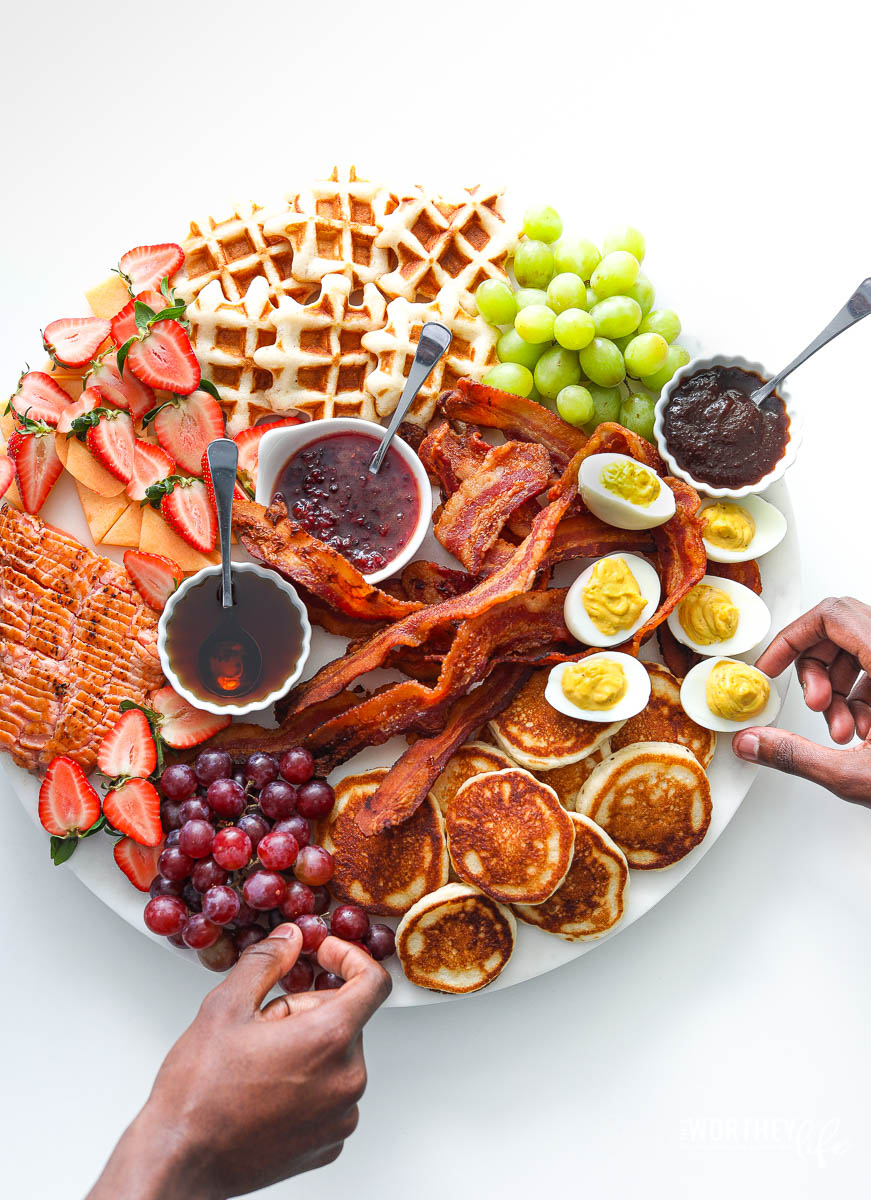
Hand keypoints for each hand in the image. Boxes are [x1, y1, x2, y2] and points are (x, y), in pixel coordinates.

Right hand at [88, 924, 390, 1199]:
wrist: (179, 1161)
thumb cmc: (198, 1092)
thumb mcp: (225, 1006)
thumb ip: (267, 961)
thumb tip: (291, 939)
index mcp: (329, 1040)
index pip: (373, 983)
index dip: (350, 958)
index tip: (325, 956)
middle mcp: (347, 1080)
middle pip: (347, 1019)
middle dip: (308, 1008)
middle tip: (262, 1022)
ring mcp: (341, 1117)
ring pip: (337, 1057)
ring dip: (306, 1046)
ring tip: (258, 1062)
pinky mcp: (329, 1144)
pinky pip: (330, 1095)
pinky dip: (307, 1083)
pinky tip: (265, 1091)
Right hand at [732, 597, 870, 805]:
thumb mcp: (856, 777)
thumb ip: (796, 757)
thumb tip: (749, 743)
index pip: (833, 616)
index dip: (794, 638)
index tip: (773, 668)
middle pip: (842, 625)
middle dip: (815, 666)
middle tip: (814, 705)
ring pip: (859, 648)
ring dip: (838, 688)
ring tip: (840, 730)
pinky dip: (859, 696)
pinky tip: (859, 733)